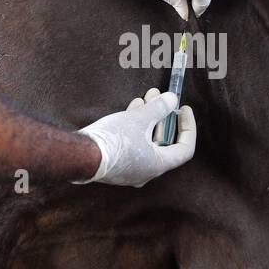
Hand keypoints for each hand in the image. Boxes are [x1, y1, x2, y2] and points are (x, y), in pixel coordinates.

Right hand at [76, 88, 195, 186]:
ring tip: (146, 97)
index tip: (183, 109)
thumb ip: (159, 108)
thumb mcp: (139, 120)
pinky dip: (136, 127)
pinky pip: (133, 144)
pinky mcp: (117, 163)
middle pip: (164, 142)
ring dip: (148, 118)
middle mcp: (146, 171)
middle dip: (163, 116)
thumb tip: (171, 99)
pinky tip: (133, 108)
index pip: (184, 149)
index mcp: (157, 165)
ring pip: (146, 141)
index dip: (188, 127)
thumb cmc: (113, 141)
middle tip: (161, 97)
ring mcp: (130, 169)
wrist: (80, 155)